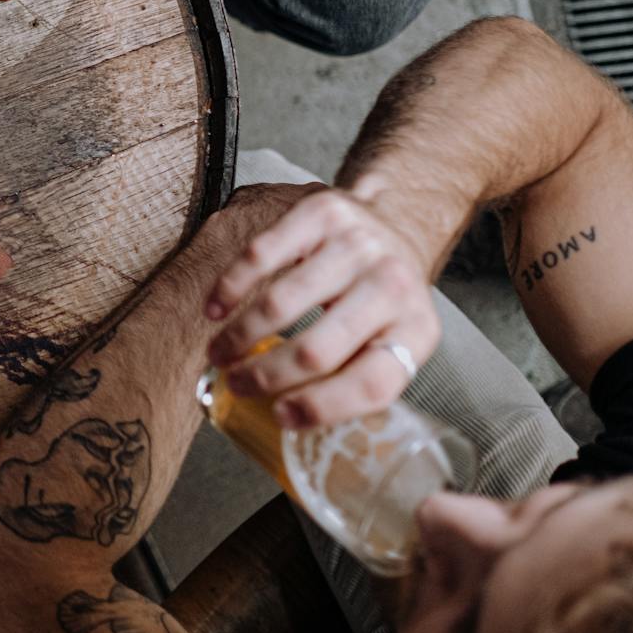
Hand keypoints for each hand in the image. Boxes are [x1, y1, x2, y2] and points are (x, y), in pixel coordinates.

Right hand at [201, 185, 439, 425]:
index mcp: (416, 330)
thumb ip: (357, 376)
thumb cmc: (383, 296)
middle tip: (237, 385)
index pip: (372, 383)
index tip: (281, 418)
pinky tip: (216, 309)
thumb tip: (291, 419)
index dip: (323, 408)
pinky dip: (230, 287)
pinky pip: (262, 255)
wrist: (396, 222)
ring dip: (239, 336)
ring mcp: (356, 245)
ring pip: (282, 303)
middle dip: (265, 376)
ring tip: (219, 353)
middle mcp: (393, 285)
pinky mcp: (322, 213)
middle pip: (317, 350)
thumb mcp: (393, 339)